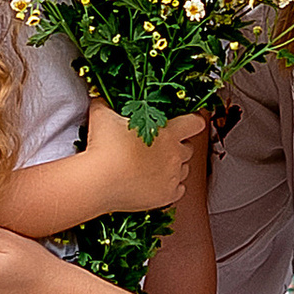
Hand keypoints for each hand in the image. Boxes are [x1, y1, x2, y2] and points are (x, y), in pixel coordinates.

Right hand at [82, 103, 210, 215]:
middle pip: (189, 148)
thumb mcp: (103, 116)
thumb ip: (105, 104)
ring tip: (156, 165)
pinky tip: (157, 183)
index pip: (195, 122)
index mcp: (168, 133)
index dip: (195, 120)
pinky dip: (170, 186)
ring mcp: (172, 177)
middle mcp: (175, 155)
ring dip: (175, 166)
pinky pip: (178, 191)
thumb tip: (100, 97)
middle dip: (178, 146)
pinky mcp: (166, 196)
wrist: (99, 182)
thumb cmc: (104, 147)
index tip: (191, 121)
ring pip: (184, 170)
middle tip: (161, 145)